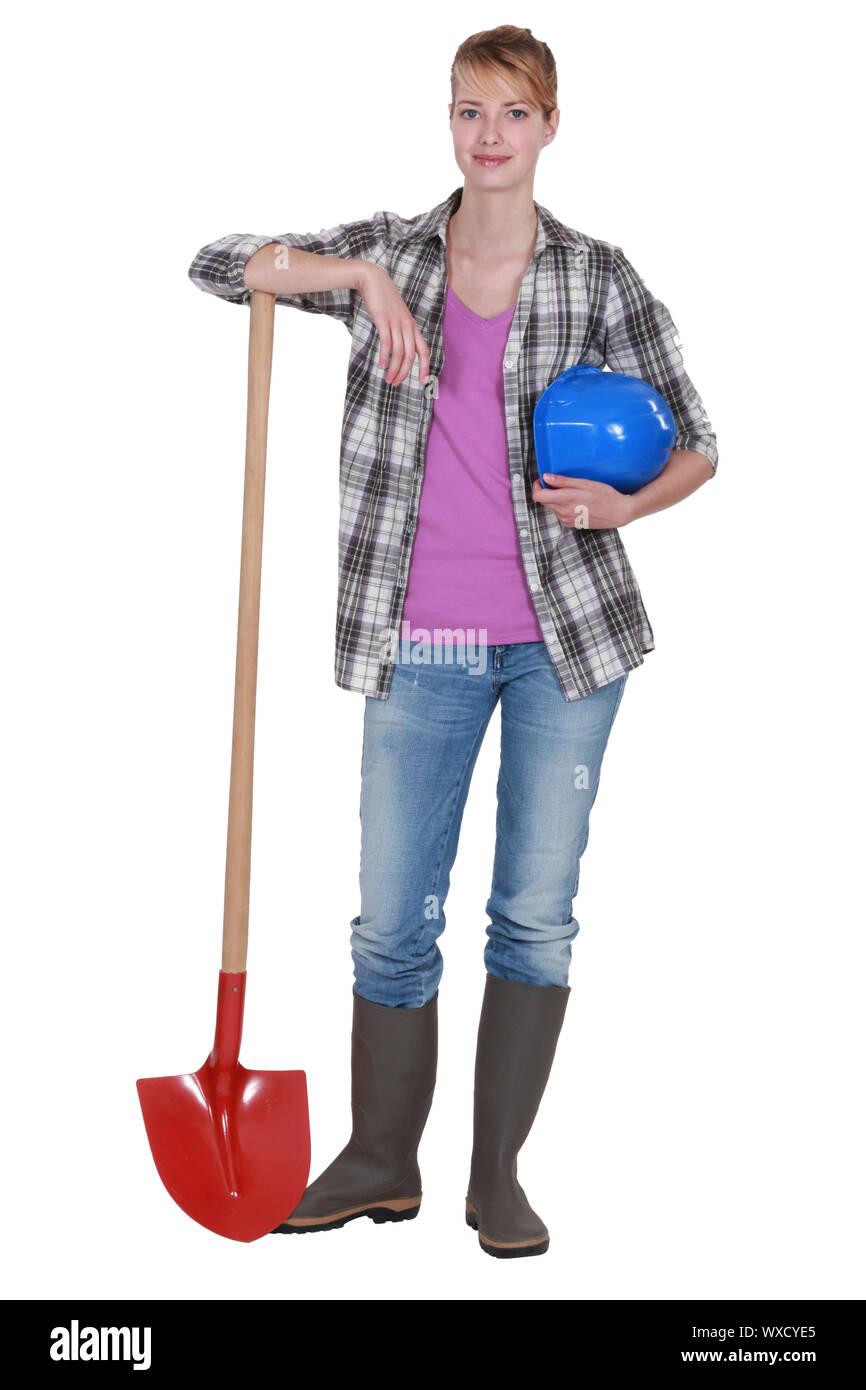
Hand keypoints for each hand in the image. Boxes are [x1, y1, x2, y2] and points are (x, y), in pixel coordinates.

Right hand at [356, 264, 430, 386]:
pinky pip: (387, 343)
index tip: (423, 382)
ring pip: (399, 353)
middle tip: (395, 383)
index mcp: (413, 326)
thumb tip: (400, 349)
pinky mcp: (384, 321)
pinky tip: (382, 365)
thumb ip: (402, 330)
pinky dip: (385, 357)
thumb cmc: (385, 300)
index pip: (424, 351)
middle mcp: (407, 326)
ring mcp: (396, 323)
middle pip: (410, 356)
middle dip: (404, 373)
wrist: (374, 280)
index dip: (425, 367)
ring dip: (394, 369)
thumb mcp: (398, 316)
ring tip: (388, 379)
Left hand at [531, 474, 634, 528]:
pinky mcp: (571, 524)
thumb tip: (546, 477)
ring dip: (555, 499)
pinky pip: (559, 513)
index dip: (537, 486)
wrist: (618, 512)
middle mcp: (563, 513)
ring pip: (551, 507)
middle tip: (558, 483)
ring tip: (570, 492)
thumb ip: (563, 481)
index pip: (538, 496)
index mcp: (565, 500)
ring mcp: (567, 520)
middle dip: (546, 491)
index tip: (543, 480)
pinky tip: (575, 502)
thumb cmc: (605, 495)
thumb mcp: (585, 483)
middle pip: (543, 501)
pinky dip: (562, 506)